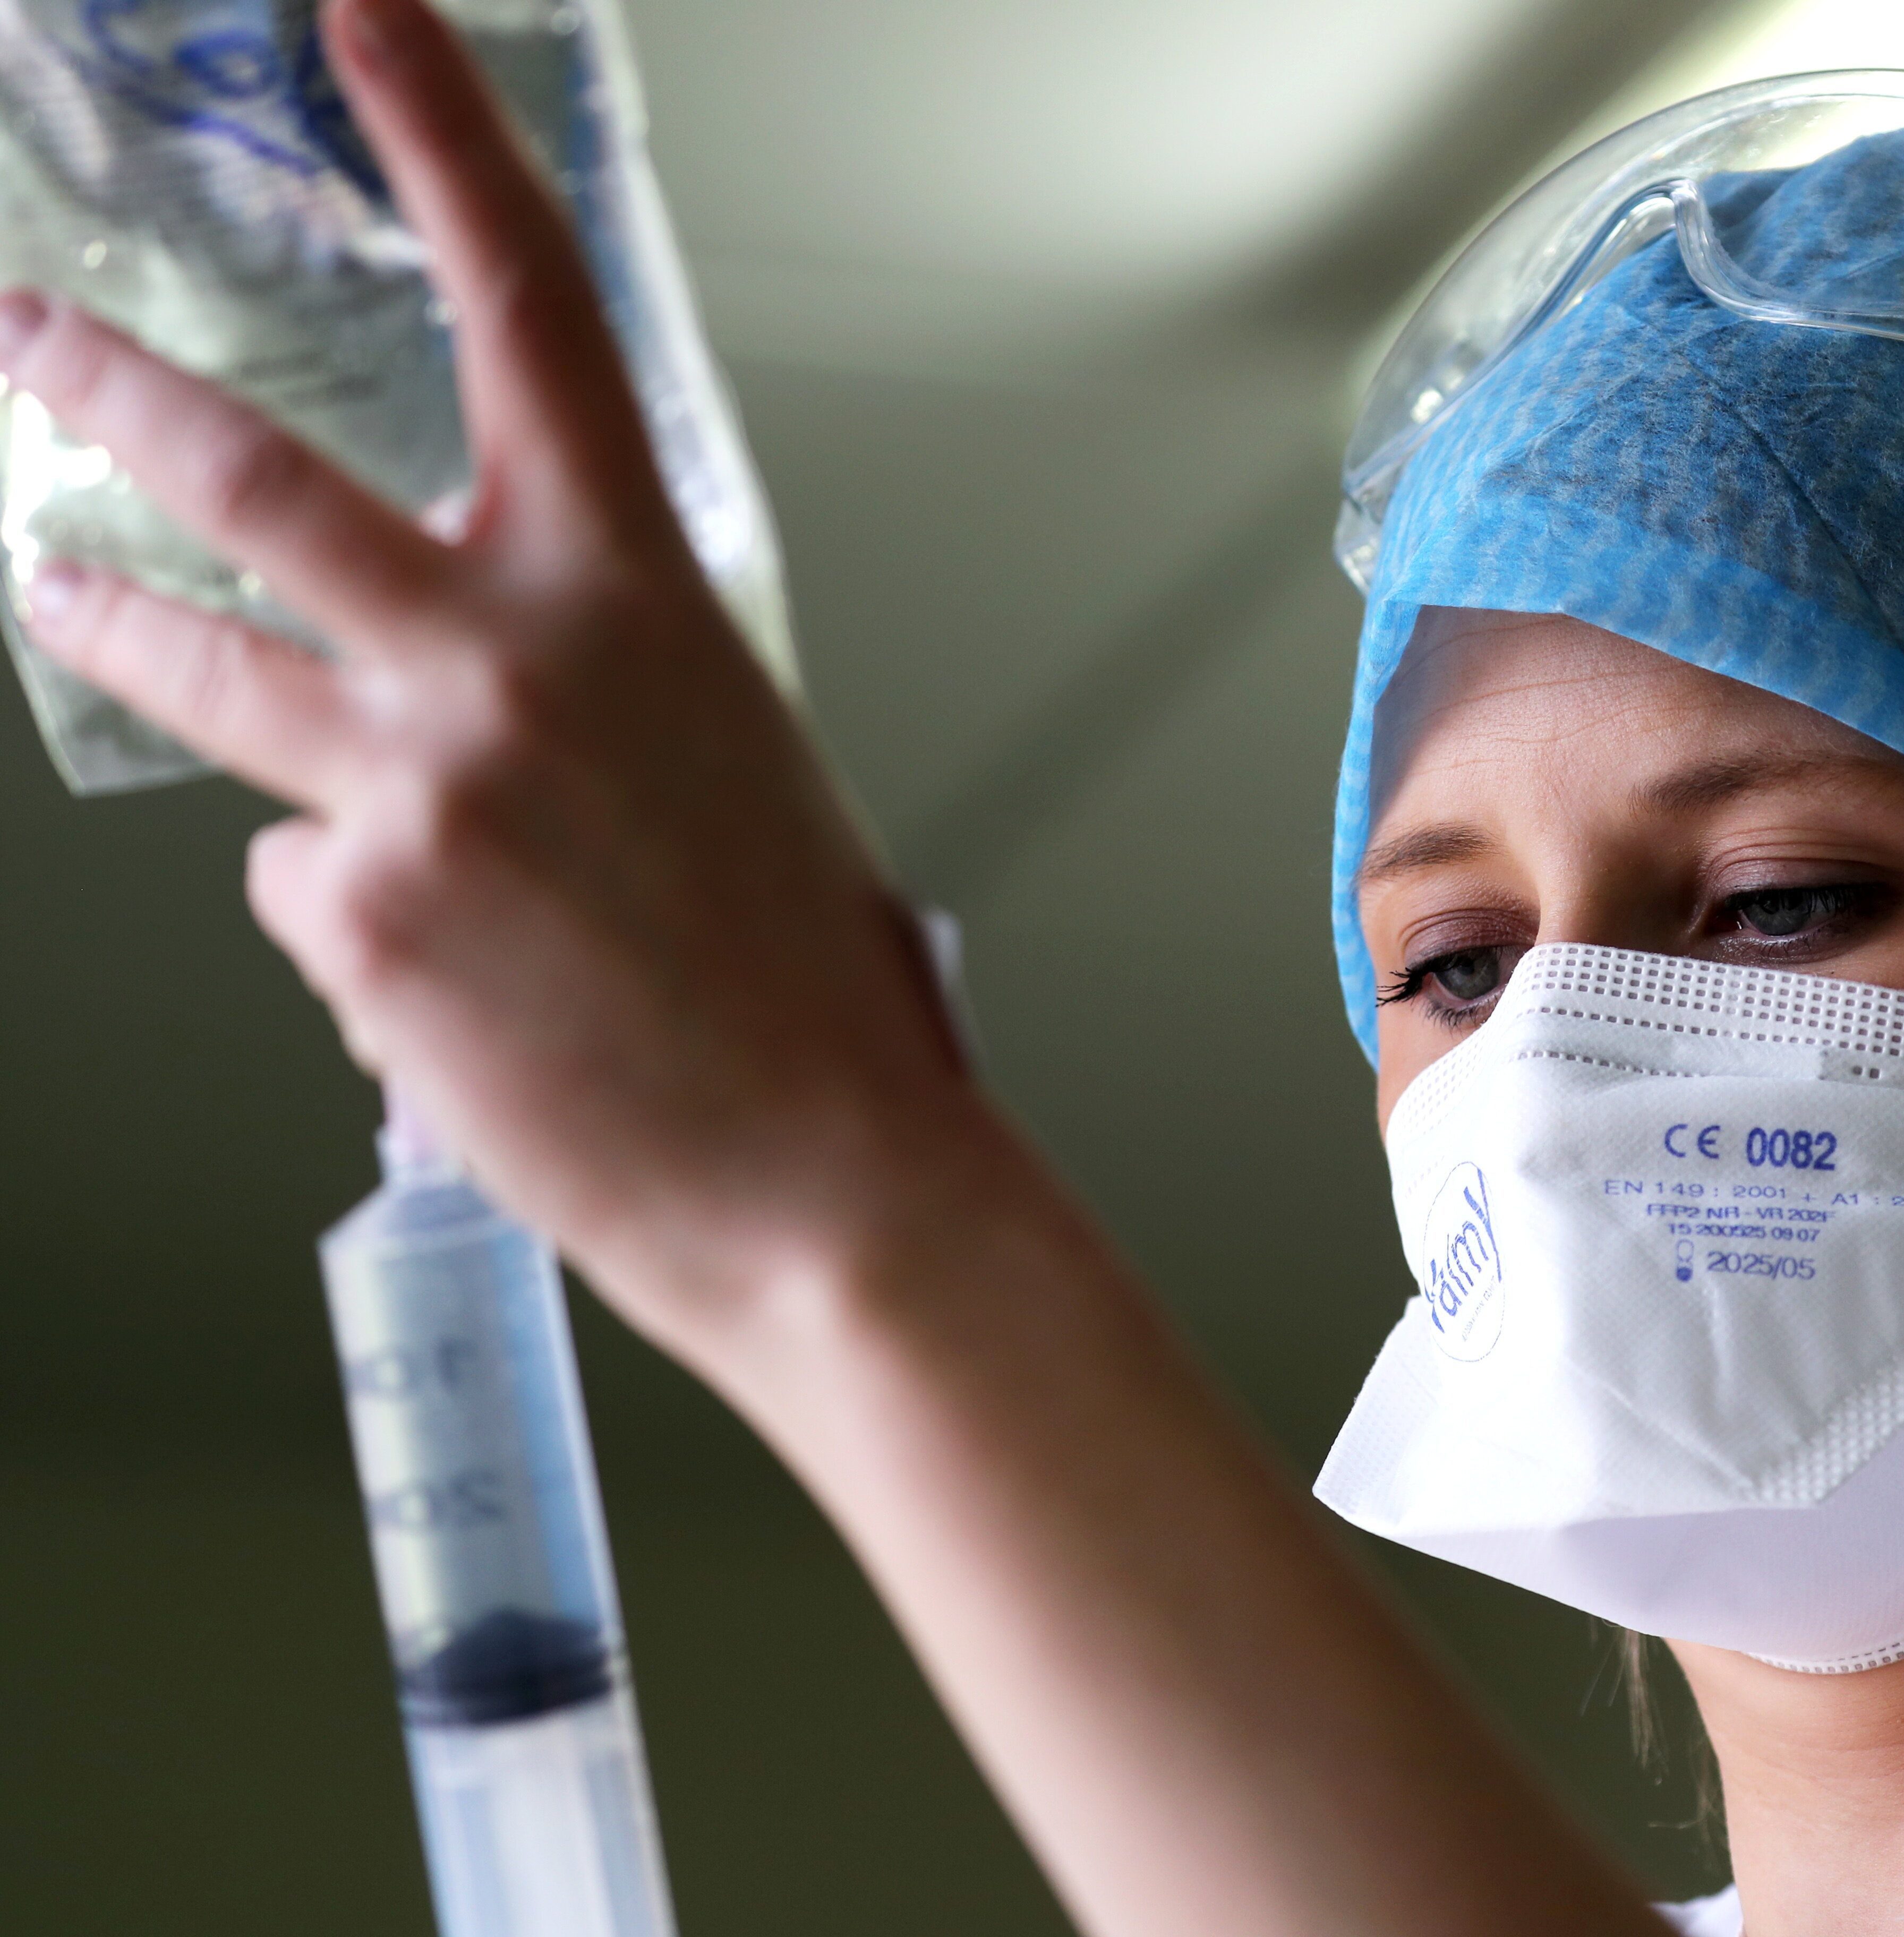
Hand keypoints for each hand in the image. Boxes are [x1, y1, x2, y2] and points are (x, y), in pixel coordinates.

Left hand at [0, 0, 974, 1351]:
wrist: (824, 1180)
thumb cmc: (808, 982)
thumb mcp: (730, 763)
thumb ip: (589, 683)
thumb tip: (451, 703)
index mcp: (637, 598)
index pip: (526, 308)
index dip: (437, 135)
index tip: (355, 12)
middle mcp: (510, 662)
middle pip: (246, 474)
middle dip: (98, 383)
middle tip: (22, 335)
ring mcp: (416, 791)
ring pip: (197, 668)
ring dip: (119, 625)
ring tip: (66, 595)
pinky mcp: (355, 927)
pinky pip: (300, 873)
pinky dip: (350, 905)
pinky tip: (443, 971)